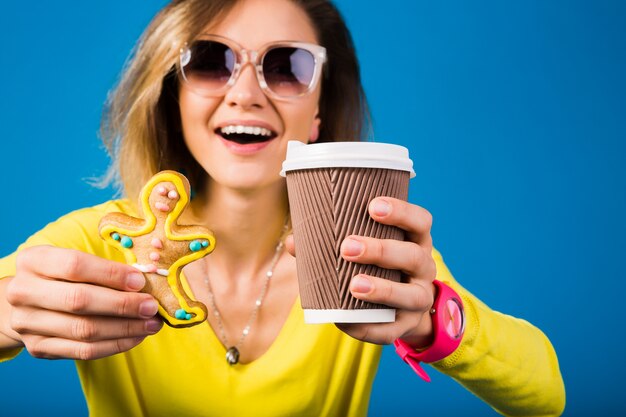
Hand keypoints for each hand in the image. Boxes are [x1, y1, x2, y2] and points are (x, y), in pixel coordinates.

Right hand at [2, 245, 162, 358]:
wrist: (25, 304)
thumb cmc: (60, 277)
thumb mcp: (72, 261)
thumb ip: (102, 269)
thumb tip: (145, 282)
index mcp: (34, 260)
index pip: (75, 265)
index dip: (111, 274)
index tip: (140, 281)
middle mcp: (24, 291)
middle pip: (79, 300)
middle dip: (122, 304)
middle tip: (151, 306)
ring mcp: (28, 323)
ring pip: (84, 329)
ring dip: (125, 328)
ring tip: (151, 324)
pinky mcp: (39, 347)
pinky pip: (83, 351)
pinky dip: (115, 344)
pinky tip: (136, 336)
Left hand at [336, 197, 436, 346]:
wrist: (399, 308)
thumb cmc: (376, 267)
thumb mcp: (364, 249)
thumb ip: (331, 243)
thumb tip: (294, 241)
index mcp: (414, 241)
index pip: (420, 221)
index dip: (401, 212)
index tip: (373, 206)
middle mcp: (424, 268)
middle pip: (413, 256)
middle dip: (382, 251)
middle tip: (347, 248)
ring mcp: (420, 298)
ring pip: (413, 295)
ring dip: (383, 290)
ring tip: (354, 285)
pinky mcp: (408, 325)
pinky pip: (392, 330)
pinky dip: (369, 327)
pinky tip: (346, 320)